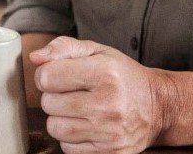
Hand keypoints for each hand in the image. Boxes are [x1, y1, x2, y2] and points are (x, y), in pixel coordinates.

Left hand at [30, 36, 175, 153]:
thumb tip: (35, 58)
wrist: (157, 106)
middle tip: (70, 92)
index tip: (57, 74)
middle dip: (53, 96)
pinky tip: (85, 125)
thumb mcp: (97, 51)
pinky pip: (68, 149)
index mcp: (104, 73)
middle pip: (49, 104)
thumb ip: (63, 48)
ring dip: (60, 118)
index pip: (48, 77)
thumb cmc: (123, 75)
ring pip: (56, 129)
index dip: (47, 74)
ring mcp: (109, 133)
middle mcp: (108, 104)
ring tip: (77, 109)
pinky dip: (71, 138)